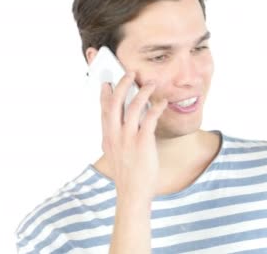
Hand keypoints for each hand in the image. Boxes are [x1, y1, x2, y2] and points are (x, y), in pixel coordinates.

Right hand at [100, 72, 167, 201]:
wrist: (132, 192)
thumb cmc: (128, 173)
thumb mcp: (116, 153)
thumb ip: (117, 137)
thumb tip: (125, 123)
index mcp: (107, 137)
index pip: (103, 110)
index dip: (105, 94)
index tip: (107, 81)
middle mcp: (115, 135)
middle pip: (115, 102)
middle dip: (122, 84)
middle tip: (131, 73)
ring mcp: (128, 138)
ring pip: (133, 106)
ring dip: (143, 91)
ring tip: (151, 83)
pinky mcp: (143, 142)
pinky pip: (150, 118)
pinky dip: (156, 107)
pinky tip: (163, 102)